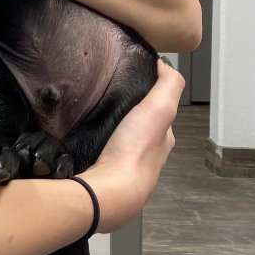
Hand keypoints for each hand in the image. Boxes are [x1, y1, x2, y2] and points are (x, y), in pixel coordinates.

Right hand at [82, 60, 181, 232]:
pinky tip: (86, 138)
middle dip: (127, 116)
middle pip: (138, 130)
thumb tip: (164, 64)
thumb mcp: (160, 108)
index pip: (160, 114)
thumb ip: (168, 84)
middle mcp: (146, 157)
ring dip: (109, 132)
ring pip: (119, 143)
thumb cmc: (135, 153)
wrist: (109, 190)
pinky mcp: (103, 174)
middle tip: (109, 99)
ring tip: (93, 116)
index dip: (150, 97)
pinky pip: (100, 154)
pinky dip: (95, 145)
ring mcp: (124, 168)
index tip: (134, 82)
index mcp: (162, 141)